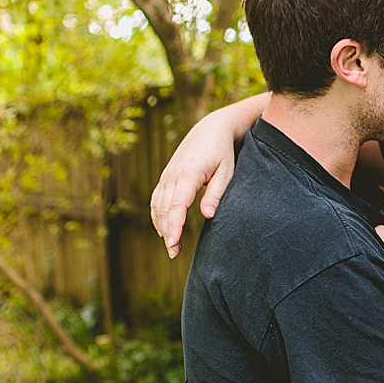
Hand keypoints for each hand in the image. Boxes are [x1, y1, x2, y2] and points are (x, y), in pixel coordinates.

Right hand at [149, 116, 238, 257]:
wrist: (210, 129)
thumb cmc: (222, 152)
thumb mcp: (226, 172)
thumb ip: (216, 194)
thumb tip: (207, 216)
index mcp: (189, 173)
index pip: (177, 205)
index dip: (174, 226)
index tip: (173, 244)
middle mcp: (173, 174)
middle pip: (164, 209)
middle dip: (167, 232)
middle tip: (175, 253)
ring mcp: (167, 175)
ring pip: (158, 206)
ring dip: (162, 227)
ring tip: (172, 247)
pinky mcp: (166, 177)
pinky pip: (156, 200)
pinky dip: (158, 216)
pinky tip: (164, 230)